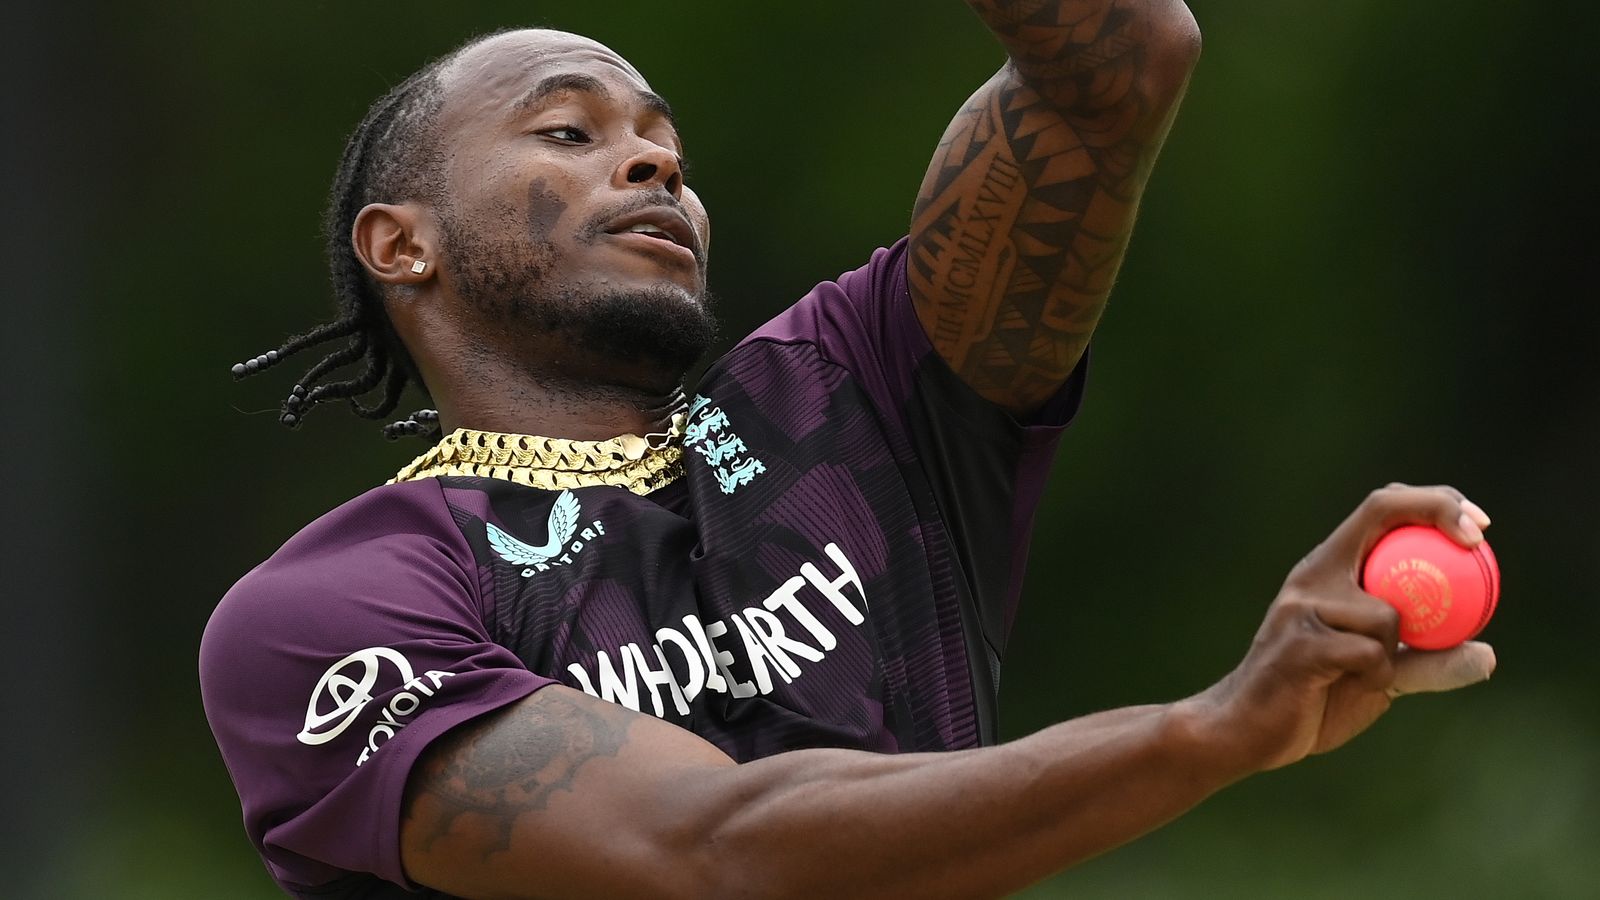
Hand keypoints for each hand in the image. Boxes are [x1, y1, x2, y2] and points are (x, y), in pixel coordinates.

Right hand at [1187, 484, 1497, 773]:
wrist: (1244, 730)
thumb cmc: (1314, 698)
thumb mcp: (1379, 674)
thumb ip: (1425, 659)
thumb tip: (1486, 654)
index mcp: (1328, 570)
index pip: (1380, 510)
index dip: (1431, 503)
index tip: (1477, 526)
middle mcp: (1313, 575)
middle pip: (1379, 513)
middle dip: (1436, 508)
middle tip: (1478, 537)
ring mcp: (1301, 605)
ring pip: (1388, 613)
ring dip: (1394, 654)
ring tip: (1359, 676)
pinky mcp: (1298, 642)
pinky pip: (1371, 654)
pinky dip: (1376, 678)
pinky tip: (1338, 688)